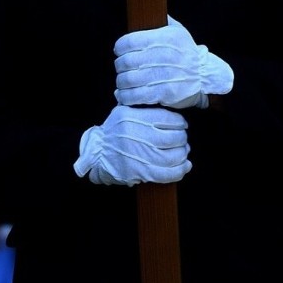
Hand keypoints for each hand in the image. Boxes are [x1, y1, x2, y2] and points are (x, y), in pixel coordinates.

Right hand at [73, 104, 191, 185]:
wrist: (98, 152)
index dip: (180, 123)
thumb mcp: (124, 111)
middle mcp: (138, 135)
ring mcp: (139, 154)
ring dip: (182, 155)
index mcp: (134, 117)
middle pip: (174, 138)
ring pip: (173, 156)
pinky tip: (184, 167)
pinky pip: (166, 173)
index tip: (182, 125)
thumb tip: (169, 111)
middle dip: (183, 140)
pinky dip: (179, 171)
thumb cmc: (114, 130)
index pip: (167, 118)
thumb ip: (144, 108)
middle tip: (183, 140)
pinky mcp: (140, 172)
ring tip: (183, 153)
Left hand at [114, 18, 232, 109]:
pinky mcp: (163, 92)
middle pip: (126, 61)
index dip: (119, 47)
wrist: (204, 76)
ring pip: (128, 80)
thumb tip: (149, 8)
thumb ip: (162, 20)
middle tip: (120, 68)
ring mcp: (162, 75)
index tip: (118, 51)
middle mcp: (161, 55)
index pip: (129, 41)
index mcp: (162, 38)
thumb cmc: (187, 52)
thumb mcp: (178, 31)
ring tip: (121, 82)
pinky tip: (123, 95)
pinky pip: (136, 95)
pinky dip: (125, 96)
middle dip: (119, 66)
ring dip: (120, 82)